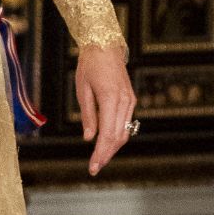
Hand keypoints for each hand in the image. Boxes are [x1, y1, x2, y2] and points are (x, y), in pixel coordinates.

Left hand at [75, 44, 135, 175]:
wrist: (105, 46)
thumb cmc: (89, 65)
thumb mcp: (83, 88)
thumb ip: (88, 114)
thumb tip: (89, 138)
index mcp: (111, 99)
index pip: (108, 135)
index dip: (100, 153)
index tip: (93, 167)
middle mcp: (125, 103)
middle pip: (118, 138)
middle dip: (106, 155)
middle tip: (94, 168)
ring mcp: (130, 102)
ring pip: (124, 133)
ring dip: (112, 148)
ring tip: (99, 159)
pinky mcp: (131, 100)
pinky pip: (125, 123)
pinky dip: (117, 135)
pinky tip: (107, 142)